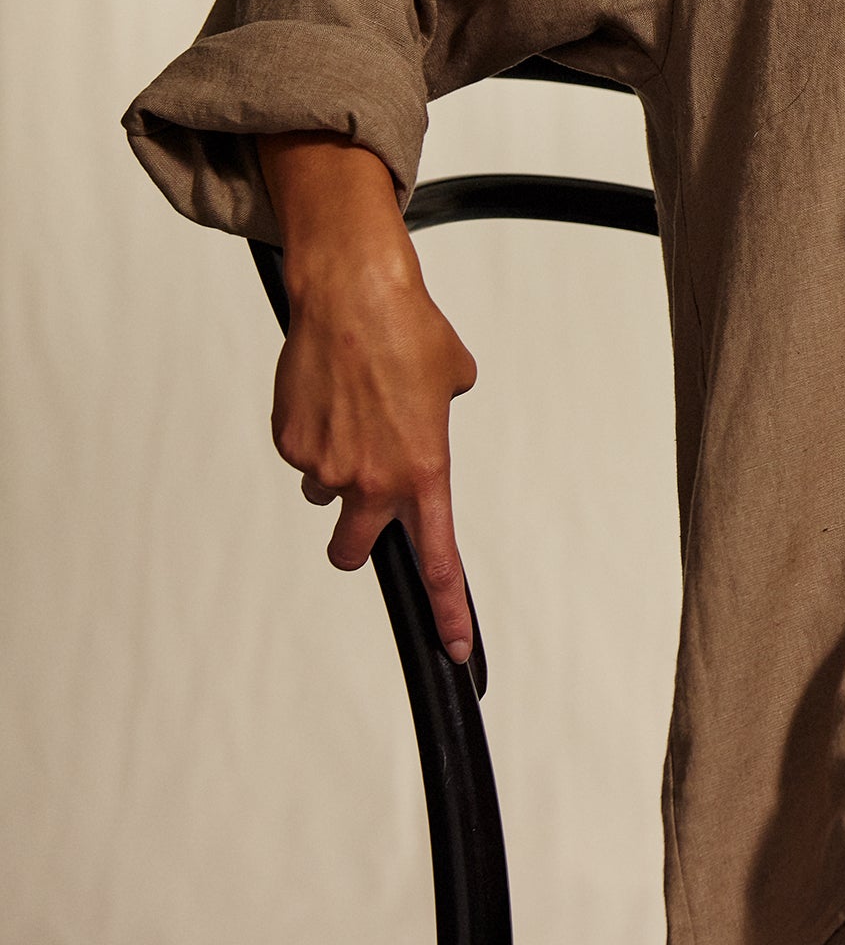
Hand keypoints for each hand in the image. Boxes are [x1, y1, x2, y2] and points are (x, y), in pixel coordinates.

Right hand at [257, 132, 479, 661]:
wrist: (353, 296)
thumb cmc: (409, 333)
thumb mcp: (453, 380)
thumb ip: (441, 420)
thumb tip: (429, 420)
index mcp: (426, 472)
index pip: (438, 559)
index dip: (447, 610)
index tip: (455, 647)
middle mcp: (374, 480)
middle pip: (354, 551)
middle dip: (356, 542)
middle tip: (364, 508)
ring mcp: (326, 465)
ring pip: (326, 493)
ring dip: (337, 470)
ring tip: (354, 414)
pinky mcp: (290, 443)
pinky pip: (303, 457)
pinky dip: (314, 437)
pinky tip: (328, 397)